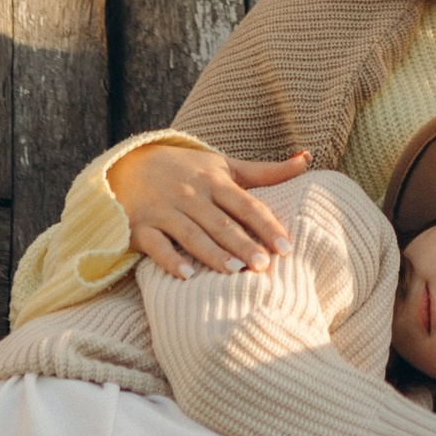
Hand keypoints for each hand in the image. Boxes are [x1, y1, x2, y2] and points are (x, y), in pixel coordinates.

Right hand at [115, 141, 309, 279]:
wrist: (128, 165)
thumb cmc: (186, 169)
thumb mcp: (223, 164)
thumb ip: (265, 170)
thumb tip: (307, 159)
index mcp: (214, 181)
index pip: (246, 205)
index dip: (266, 225)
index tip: (286, 247)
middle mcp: (191, 196)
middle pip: (221, 223)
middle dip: (243, 244)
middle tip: (264, 266)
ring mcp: (165, 211)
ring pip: (192, 235)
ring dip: (213, 253)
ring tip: (234, 272)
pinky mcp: (141, 227)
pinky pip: (157, 246)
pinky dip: (171, 260)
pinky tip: (188, 276)